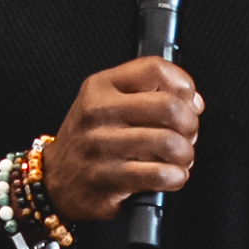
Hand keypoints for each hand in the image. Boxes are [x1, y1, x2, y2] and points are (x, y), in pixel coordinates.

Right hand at [47, 56, 199, 223]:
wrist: (55, 179)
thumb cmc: (91, 139)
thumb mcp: (107, 102)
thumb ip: (148, 93)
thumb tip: (193, 101)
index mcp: (101, 87)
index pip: (154, 69)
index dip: (183, 85)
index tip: (188, 101)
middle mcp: (98, 112)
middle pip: (168, 107)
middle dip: (189, 124)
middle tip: (187, 135)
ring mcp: (100, 146)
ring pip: (168, 143)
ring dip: (185, 154)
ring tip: (180, 158)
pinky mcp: (106, 179)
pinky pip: (158, 175)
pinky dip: (176, 177)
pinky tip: (171, 176)